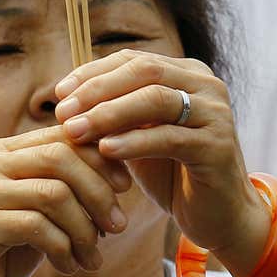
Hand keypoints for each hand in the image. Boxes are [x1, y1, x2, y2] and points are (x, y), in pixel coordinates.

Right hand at [0, 127, 133, 276]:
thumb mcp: (33, 214)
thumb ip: (61, 190)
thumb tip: (118, 176)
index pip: (60, 136)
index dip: (100, 158)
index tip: (124, 188)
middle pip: (60, 157)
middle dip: (99, 192)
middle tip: (118, 226)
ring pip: (53, 194)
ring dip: (85, 230)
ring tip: (94, 257)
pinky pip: (37, 227)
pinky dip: (64, 250)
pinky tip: (69, 268)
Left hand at [53, 50, 268, 266]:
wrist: (217, 216)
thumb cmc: (171, 173)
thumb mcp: (137, 135)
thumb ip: (112, 113)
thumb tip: (63, 98)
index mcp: (186, 74)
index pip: (132, 60)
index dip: (92, 73)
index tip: (57, 94)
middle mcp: (206, 86)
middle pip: (144, 71)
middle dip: (97, 90)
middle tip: (62, 113)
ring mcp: (216, 114)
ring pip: (156, 100)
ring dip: (109, 114)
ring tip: (75, 131)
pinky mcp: (218, 146)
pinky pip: (169, 137)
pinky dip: (133, 141)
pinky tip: (105, 150)